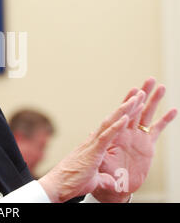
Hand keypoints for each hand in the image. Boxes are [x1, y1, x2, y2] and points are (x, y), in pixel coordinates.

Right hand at [39, 91, 144, 202]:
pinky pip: (107, 137)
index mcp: (93, 146)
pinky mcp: (93, 152)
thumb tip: (112, 182)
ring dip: (124, 111)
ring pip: (110, 123)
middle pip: (112, 120)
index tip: (130, 106)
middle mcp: (92, 142)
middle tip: (137, 95)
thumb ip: (104, 179)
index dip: (121, 116)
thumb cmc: (71, 183)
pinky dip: (117, 126)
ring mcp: (92, 145)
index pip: (110, 128)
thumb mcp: (94, 181)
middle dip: (125, 107)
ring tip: (136, 99)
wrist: (57, 185)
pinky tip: (126, 117)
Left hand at [92, 77, 176, 201]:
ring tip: (160, 87)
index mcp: (113, 135)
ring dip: (153, 100)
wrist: (115, 186)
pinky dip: (165, 120)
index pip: (120, 117)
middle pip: (134, 109)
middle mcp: (125, 132)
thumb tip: (93, 144)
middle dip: (141, 94)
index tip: (135, 93)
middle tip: (148, 80)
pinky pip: (157, 129)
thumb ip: (101, 159)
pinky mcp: (147, 144)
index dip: (127, 105)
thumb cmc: (104, 176)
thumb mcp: (100, 167)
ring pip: (146, 115)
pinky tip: (172, 110)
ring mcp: (136, 137)